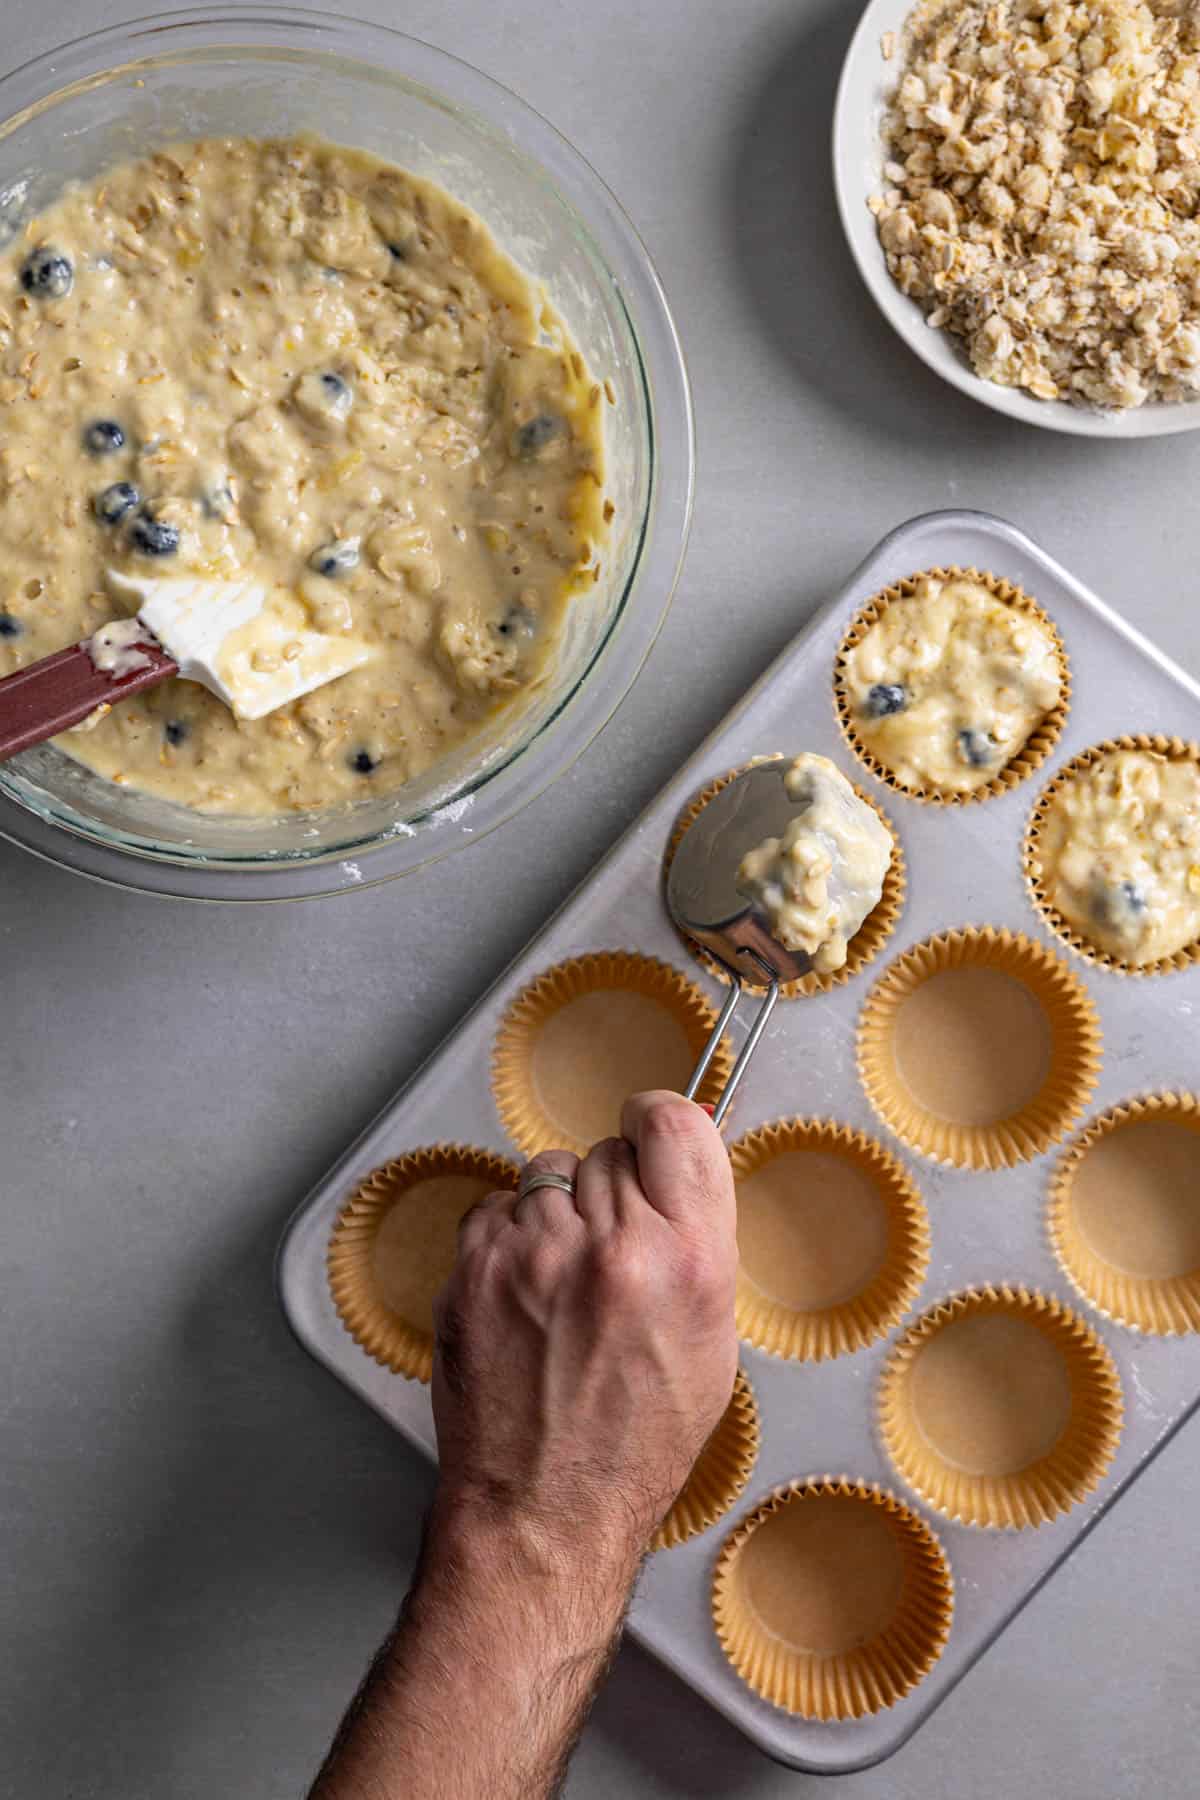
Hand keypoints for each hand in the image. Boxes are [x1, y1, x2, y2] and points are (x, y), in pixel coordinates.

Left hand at [430, 1090, 738, 1573]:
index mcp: (690, 1261)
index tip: (647, 1130)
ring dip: (556, 1212)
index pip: (676, 1124)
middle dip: (610, 1190)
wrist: (544, 1511)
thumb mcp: (711, 1345)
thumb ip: (698, 1247)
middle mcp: (614, 1247)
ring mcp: (536, 1254)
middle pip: (609, 1150)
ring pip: (547, 1172)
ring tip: (563, 1284)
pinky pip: (496, 1209)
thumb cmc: (632, 1446)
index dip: (658, 1119)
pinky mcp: (475, 1269)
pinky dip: (507, 1239)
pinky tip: (524, 1296)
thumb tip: (679, 1178)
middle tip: (609, 1254)